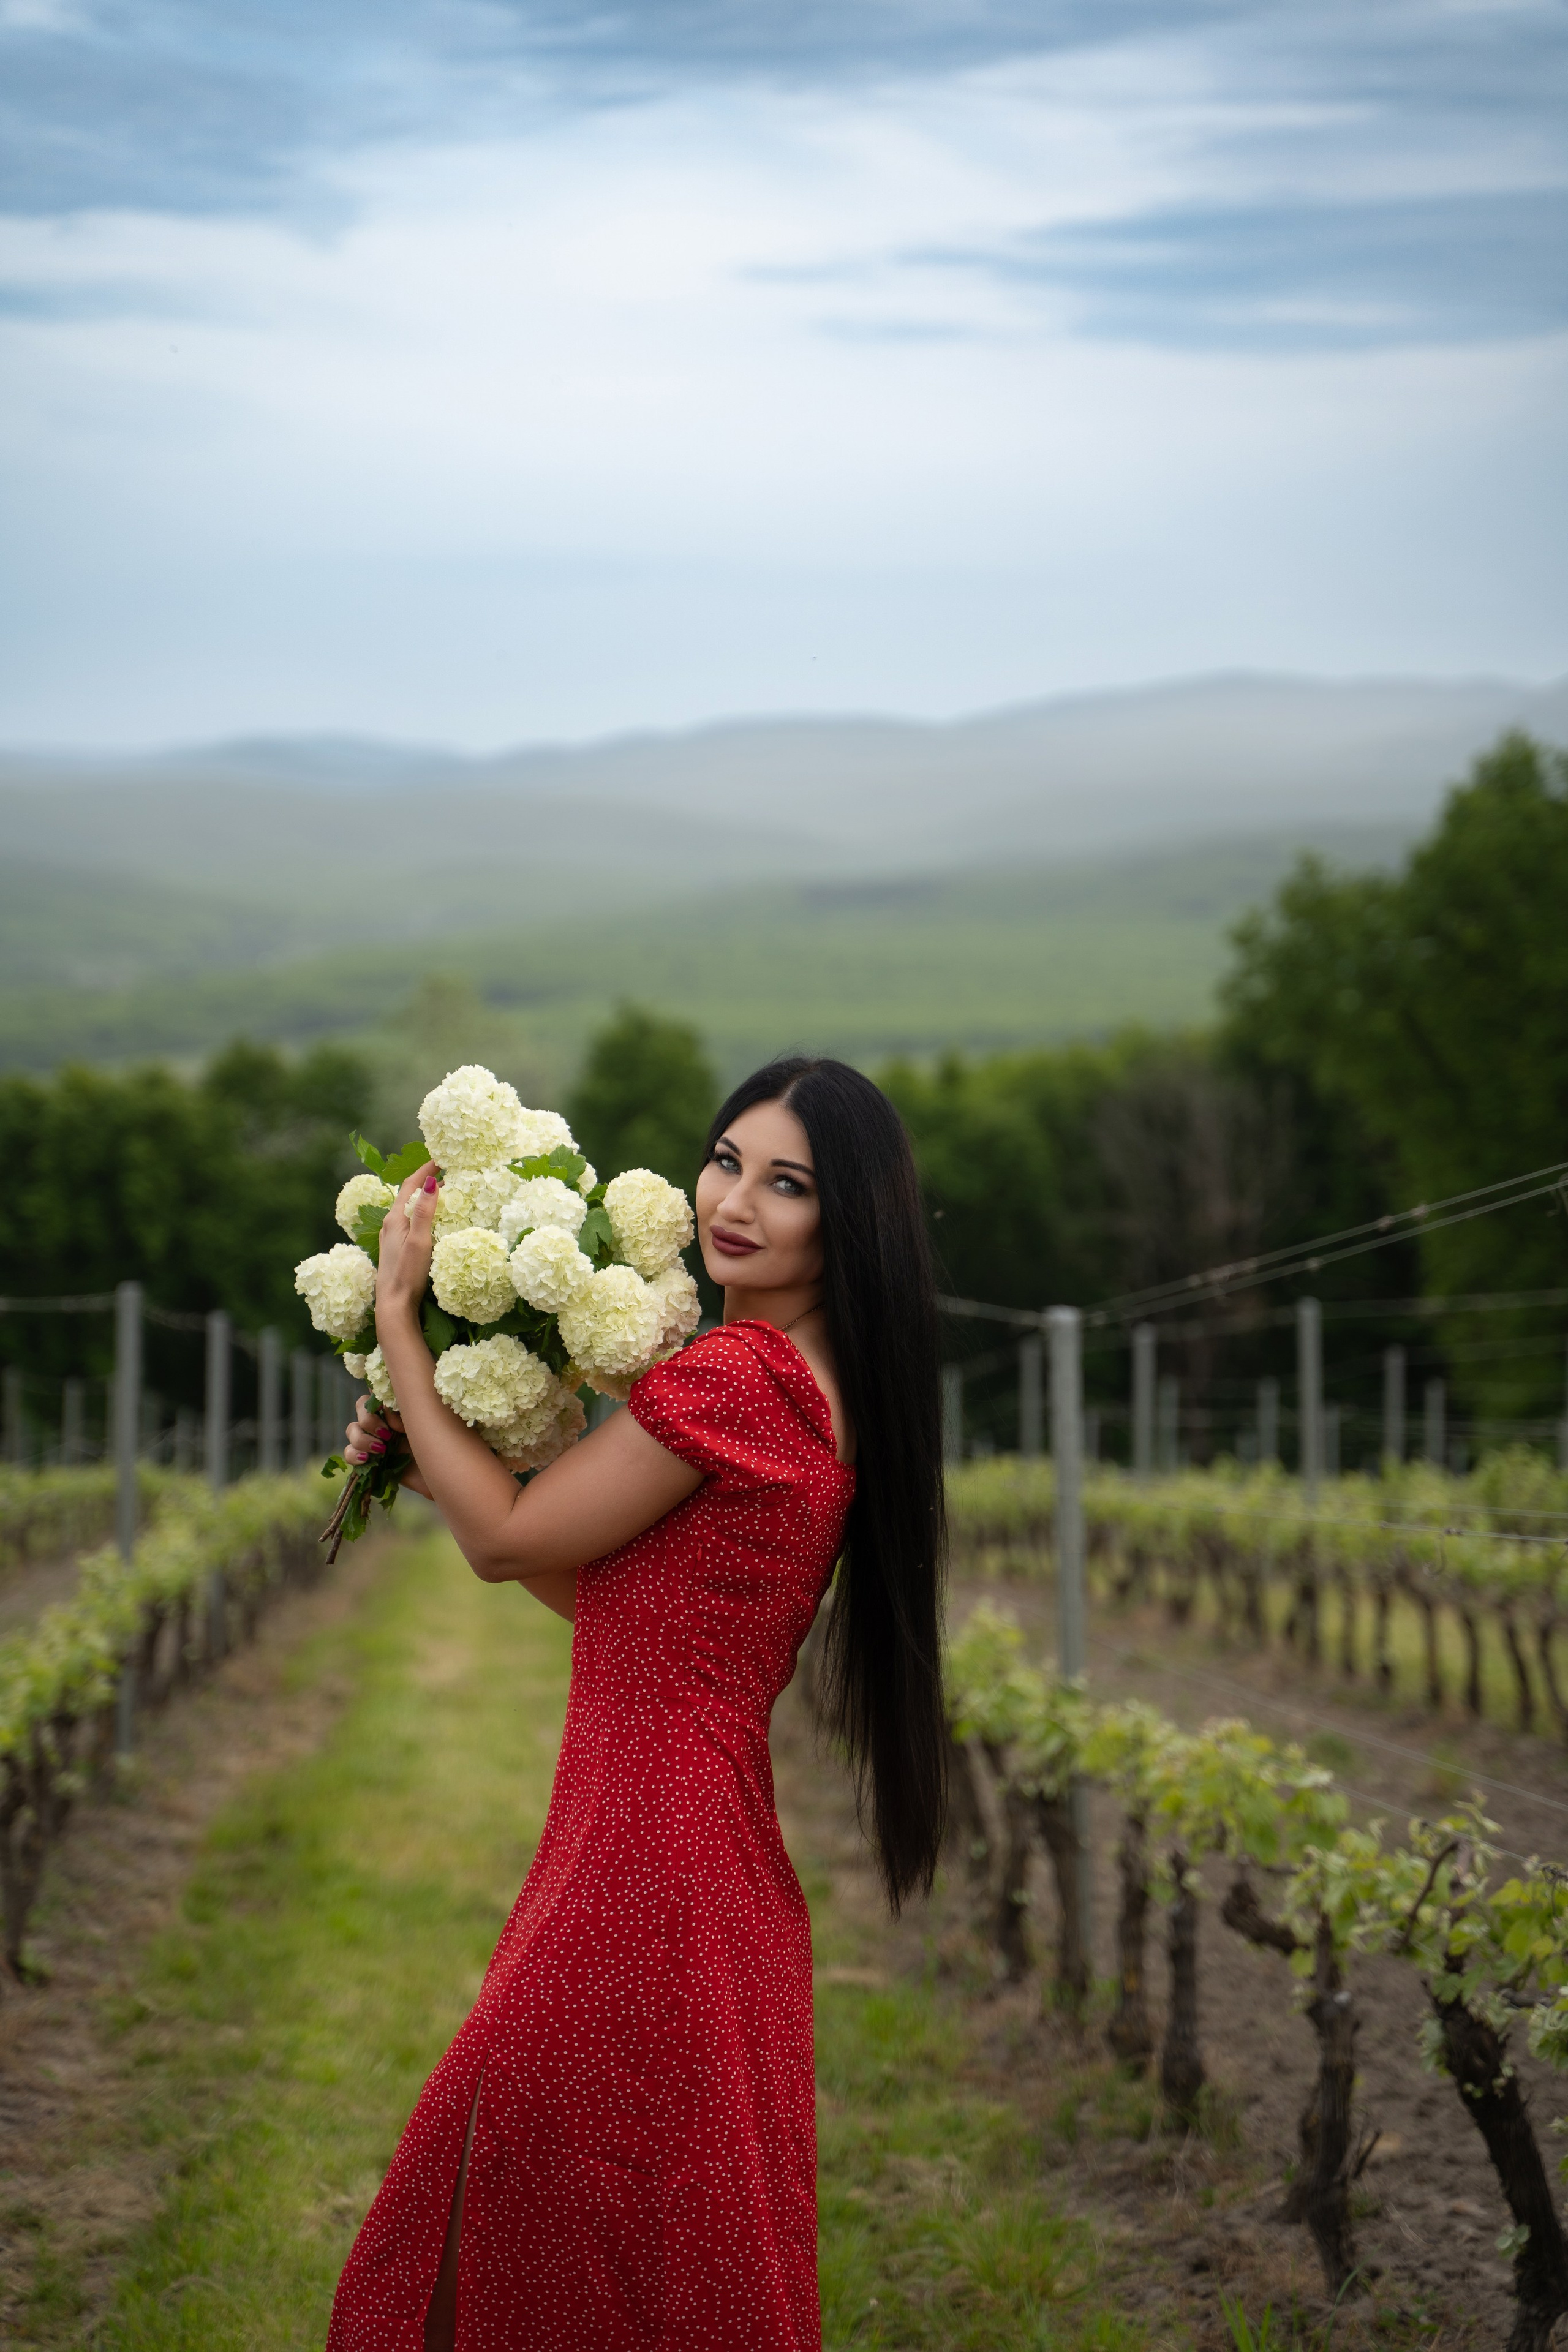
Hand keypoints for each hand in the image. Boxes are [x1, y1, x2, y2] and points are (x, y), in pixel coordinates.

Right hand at [344, 1398, 431, 1497]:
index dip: (378, 1398)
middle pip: (360, 1406)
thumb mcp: (426, 1421)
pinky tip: (366, 1459)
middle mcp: (384, 1420)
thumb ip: (408, 1408)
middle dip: (370, 1420)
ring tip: (381, 1450)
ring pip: (352, 1429)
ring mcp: (375, 1440)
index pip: (377, 1391)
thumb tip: (388, 1406)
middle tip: (388, 1434)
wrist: (441, 1474)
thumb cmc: (440, 1445)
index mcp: (398, 1407)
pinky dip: (353, 1454)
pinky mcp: (369, 1460)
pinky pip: (349, 1452)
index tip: (392, 1411)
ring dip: (362, 1438)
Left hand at [377, 1161, 439, 1326]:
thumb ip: (424, 1211)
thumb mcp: (419, 1240)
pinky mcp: (397, 1249)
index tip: (442, 1158)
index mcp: (394, 1219)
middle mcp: (390, 1225)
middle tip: (447, 1172)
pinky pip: (410, 1222)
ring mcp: (392, 1238)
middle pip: (408, 1195)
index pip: (410, 1184)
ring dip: (425, 1198)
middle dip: (426, 1181)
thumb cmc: (407, 1273)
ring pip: (409, 1209)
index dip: (426, 1169)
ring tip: (444, 1192)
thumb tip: (431, 1181)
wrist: (394, 1304)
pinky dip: (423, 1213)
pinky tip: (433, 1221)